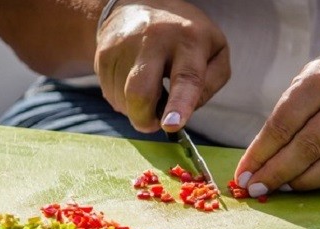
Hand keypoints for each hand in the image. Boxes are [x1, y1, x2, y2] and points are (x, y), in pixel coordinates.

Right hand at [95, 0, 229, 132]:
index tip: (172, 125)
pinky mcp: (104, 54)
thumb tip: (188, 109)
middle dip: (144, 119)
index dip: (179, 104)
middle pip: (140, 93)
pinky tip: (133, 82)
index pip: (186, 77)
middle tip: (153, 122)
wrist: (139, 5)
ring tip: (148, 88)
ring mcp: (124, 45)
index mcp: (189, 40)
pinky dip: (123, 99)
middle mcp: (154, 39)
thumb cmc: (185, 36)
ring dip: (135, 108)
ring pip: (123, 100)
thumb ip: (211, 83)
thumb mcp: (215, 50)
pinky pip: (110, 94)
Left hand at [235, 45, 319, 194]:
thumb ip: (285, 118)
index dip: (260, 154)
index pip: (283, 124)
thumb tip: (256, 163)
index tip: (242, 175)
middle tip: (256, 188)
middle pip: (308, 147)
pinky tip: (308, 182)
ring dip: (303, 182)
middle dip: (276, 173)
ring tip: (282, 188)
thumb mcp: (306, 82)